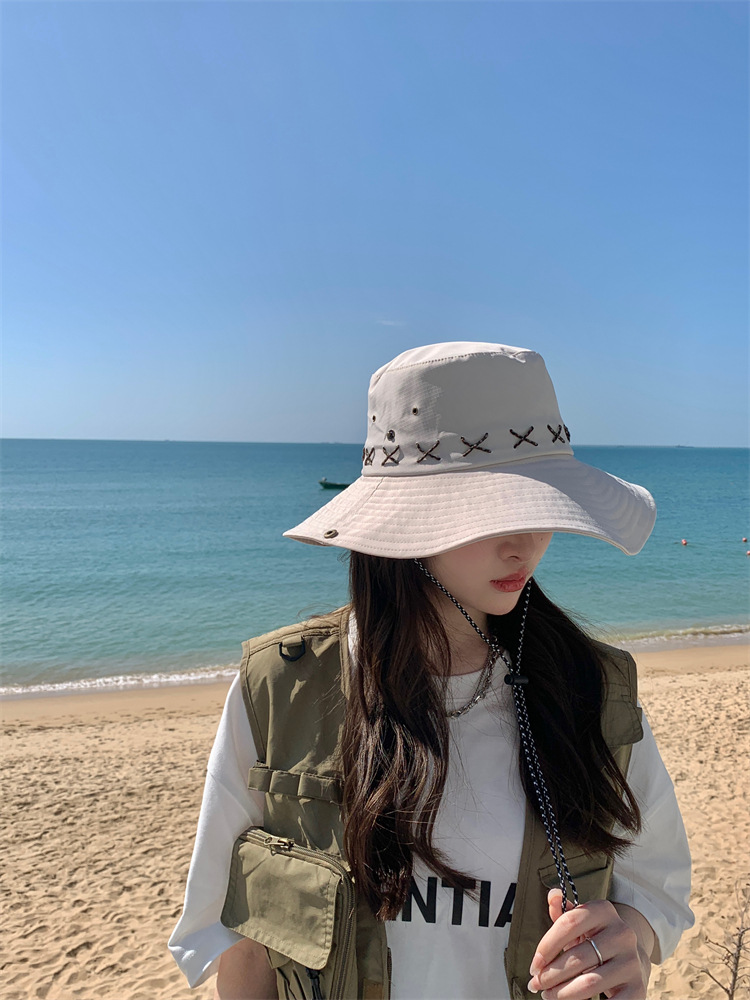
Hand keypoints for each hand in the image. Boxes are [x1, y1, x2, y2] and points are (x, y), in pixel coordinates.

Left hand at [526, 890, 650, 998]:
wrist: (630, 960)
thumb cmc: (596, 940)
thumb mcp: (580, 923)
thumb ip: (563, 911)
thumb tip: (552, 896)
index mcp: (604, 910)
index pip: (568, 923)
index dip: (546, 946)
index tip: (534, 966)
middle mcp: (622, 933)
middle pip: (576, 957)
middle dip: (550, 975)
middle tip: (536, 985)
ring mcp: (631, 961)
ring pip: (589, 983)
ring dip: (562, 993)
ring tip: (548, 996)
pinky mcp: (638, 988)